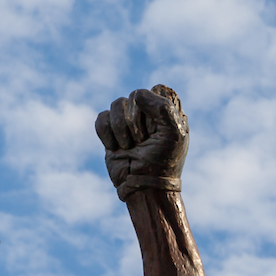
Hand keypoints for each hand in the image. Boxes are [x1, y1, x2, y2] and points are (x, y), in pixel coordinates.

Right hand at [96, 85, 187, 201]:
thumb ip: (163, 108)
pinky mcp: (110, 132)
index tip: (157, 128)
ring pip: (116, 104)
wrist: (143, 186)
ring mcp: (127, 122)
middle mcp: (147, 113)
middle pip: (134, 96)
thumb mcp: (173, 134)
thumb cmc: (163, 162)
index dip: (154, 107)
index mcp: (166, 112)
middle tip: (142, 141)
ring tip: (129, 146)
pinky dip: (106, 133)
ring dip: (121, 127)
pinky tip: (115, 148)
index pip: (157, 90)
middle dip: (136, 121)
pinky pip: (101, 118)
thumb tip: (136, 95)